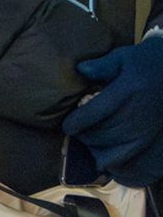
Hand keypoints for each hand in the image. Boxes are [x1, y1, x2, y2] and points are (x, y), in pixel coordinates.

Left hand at [63, 36, 162, 185]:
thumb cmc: (142, 63)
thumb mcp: (122, 56)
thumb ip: (100, 65)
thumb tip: (80, 70)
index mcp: (127, 92)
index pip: (94, 113)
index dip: (76, 123)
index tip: (67, 126)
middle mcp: (136, 114)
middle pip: (100, 134)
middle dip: (83, 136)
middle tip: (76, 132)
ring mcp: (143, 130)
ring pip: (111, 149)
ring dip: (94, 148)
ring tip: (87, 140)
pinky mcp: (147, 139)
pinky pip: (125, 157)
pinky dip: (110, 160)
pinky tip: (101, 153)